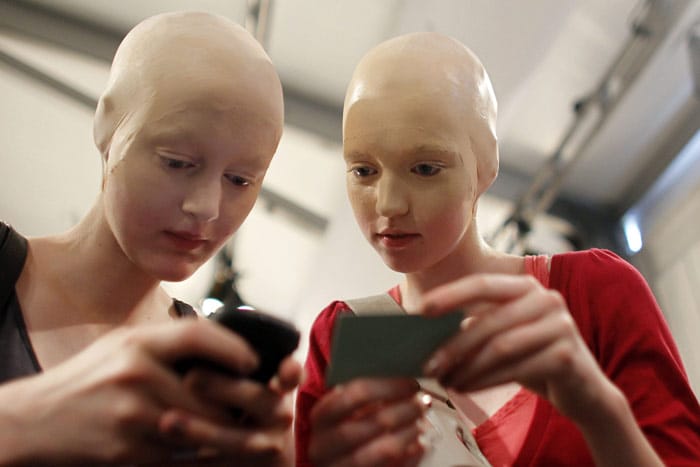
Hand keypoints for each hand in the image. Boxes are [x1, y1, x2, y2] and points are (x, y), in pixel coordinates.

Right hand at [0, 319, 297, 464]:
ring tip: (268, 441)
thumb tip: (223, 343)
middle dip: (249, 402)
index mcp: (138, 344)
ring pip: (205, 429)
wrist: (38, 420)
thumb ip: (168, 341)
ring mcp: (135, 418)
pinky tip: (229, 458)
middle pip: (212, 390)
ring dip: (240, 437)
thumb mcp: (124, 344)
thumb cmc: (90, 377)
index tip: (255, 361)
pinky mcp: (132, 453)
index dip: (234, 347)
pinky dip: (210, 458)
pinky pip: (184, 458)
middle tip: (278, 408)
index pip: (198, 335)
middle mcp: (137, 377)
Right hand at [308, 378, 426, 466]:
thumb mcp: (346, 407)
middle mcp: (323, 444)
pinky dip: (409, 459)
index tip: (410, 383)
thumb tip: (400, 373)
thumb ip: (364, 392)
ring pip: (377, 453)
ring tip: (421, 423)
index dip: (386, 387)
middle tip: (422, 402)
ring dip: (406, 435)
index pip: (353, 396)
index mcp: (321, 416)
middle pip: (366, 425)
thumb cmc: (346, 426)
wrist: (338, 460)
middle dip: (400, 412)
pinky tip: (420, 445)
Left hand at [420, 273, 619, 426]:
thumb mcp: (504, 336)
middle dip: (453, 346)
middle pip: (488, 321)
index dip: (450, 295)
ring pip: (500, 346)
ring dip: (467, 367)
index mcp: (526, 287)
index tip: (421, 310)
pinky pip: (516, 368)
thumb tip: (428, 332)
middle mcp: (546, 298)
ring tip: (446, 381)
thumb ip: (476, 326)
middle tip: (428, 365)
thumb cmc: (533, 358)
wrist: (583, 391)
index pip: (482, 284)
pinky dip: (485, 380)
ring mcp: (560, 325)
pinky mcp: (566, 355)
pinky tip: (467, 388)